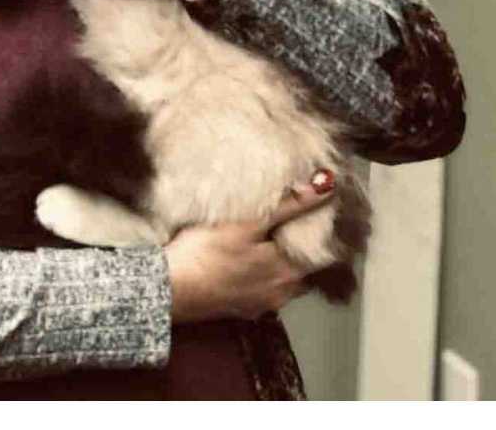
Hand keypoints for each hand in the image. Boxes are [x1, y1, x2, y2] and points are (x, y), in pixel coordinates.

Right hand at [164, 177, 335, 322]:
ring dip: (281, 263)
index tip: (318, 212)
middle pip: (303, 268)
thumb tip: (327, 184)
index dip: (321, 231)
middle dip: (300, 247)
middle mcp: (282, 294)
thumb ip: (289, 206)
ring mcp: (261, 305)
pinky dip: (262, 275)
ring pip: (283, 281)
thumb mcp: (248, 223)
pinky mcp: (240, 310)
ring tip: (271, 239)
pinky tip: (247, 262)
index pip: (322, 252)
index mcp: (290, 272)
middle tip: (293, 221)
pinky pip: (262, 290)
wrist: (169, 289)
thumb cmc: (207, 251)